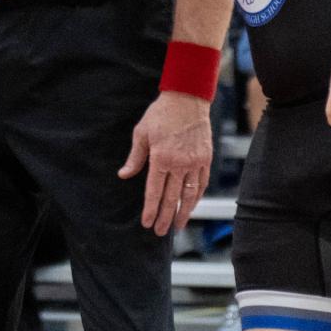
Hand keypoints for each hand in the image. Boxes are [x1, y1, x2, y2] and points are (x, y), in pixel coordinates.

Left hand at [118, 91, 213, 235]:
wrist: (187, 98)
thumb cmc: (160, 114)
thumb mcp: (141, 133)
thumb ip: (135, 157)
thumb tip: (124, 175)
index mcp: (161, 158)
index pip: (154, 191)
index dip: (151, 209)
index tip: (147, 223)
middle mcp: (179, 163)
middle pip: (172, 197)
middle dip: (165, 217)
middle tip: (160, 232)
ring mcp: (195, 162)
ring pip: (189, 194)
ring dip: (183, 212)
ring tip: (178, 226)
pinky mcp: (206, 159)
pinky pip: (202, 183)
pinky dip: (197, 197)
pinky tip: (191, 205)